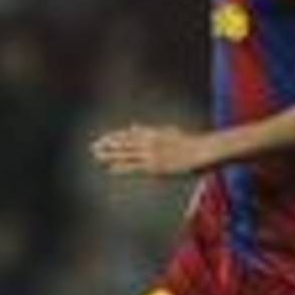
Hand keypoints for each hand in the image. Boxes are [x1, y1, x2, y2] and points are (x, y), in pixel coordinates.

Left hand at [91, 124, 212, 175]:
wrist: (202, 151)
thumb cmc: (189, 142)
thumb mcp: (167, 131)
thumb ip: (148, 129)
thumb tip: (132, 126)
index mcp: (152, 133)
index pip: (128, 135)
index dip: (114, 137)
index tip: (103, 139)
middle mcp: (149, 142)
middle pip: (123, 143)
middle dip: (107, 145)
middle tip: (93, 147)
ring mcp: (151, 154)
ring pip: (125, 154)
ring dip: (110, 155)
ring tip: (96, 157)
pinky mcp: (155, 166)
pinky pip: (134, 167)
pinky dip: (120, 167)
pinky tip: (109, 169)